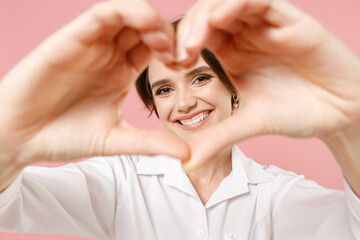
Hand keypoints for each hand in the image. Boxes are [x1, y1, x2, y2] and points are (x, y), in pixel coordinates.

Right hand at [0, 0, 187, 166]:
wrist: (22, 138)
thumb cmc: (64, 136)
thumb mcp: (116, 140)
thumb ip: (150, 144)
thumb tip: (187, 156)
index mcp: (121, 72)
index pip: (155, 49)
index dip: (176, 51)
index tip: (188, 65)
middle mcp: (109, 54)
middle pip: (146, 28)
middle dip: (169, 33)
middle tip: (181, 52)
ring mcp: (92, 45)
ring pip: (127, 14)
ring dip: (151, 20)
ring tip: (165, 40)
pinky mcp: (72, 38)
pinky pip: (102, 14)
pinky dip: (126, 12)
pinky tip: (145, 25)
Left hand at [176, 0, 359, 168]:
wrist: (339, 113)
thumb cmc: (296, 113)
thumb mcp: (249, 123)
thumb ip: (217, 137)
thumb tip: (186, 163)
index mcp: (233, 55)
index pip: (198, 37)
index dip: (180, 45)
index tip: (169, 63)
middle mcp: (247, 36)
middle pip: (208, 15)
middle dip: (188, 29)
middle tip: (178, 53)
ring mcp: (267, 26)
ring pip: (229, 3)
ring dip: (206, 15)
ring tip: (193, 41)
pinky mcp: (290, 20)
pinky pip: (261, 1)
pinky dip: (237, 4)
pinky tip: (219, 18)